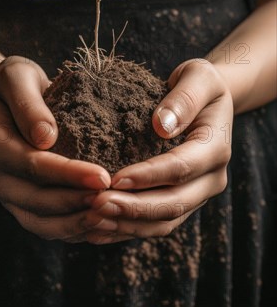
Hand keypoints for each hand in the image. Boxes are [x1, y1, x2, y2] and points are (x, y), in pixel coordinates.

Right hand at [0, 56, 110, 241]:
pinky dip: (74, 231)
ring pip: (43, 223)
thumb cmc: (17, 83)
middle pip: (39, 201)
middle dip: (78, 204)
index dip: (69, 174)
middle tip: (114, 202)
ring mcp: (11, 197)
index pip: (34, 166)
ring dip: (77, 224)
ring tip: (111, 219)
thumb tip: (45, 137)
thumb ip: (28, 104)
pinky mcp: (24, 207)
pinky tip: (103, 225)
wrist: (9, 99)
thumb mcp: (17, 77)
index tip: (103, 176)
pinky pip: (49, 228)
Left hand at [85, 59, 231, 243]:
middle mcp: (210, 179)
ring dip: (127, 225)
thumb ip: (185, 98)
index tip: (115, 178)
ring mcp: (196, 195)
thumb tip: (162, 125)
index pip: (181, 168)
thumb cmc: (198, 84)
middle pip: (173, 204)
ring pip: (163, 222)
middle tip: (95, 205)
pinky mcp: (181, 202)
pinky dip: (127, 230)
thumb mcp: (197, 76)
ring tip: (90, 220)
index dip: (149, 176)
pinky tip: (97, 230)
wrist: (207, 101)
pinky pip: (155, 224)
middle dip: (133, 209)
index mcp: (216, 148)